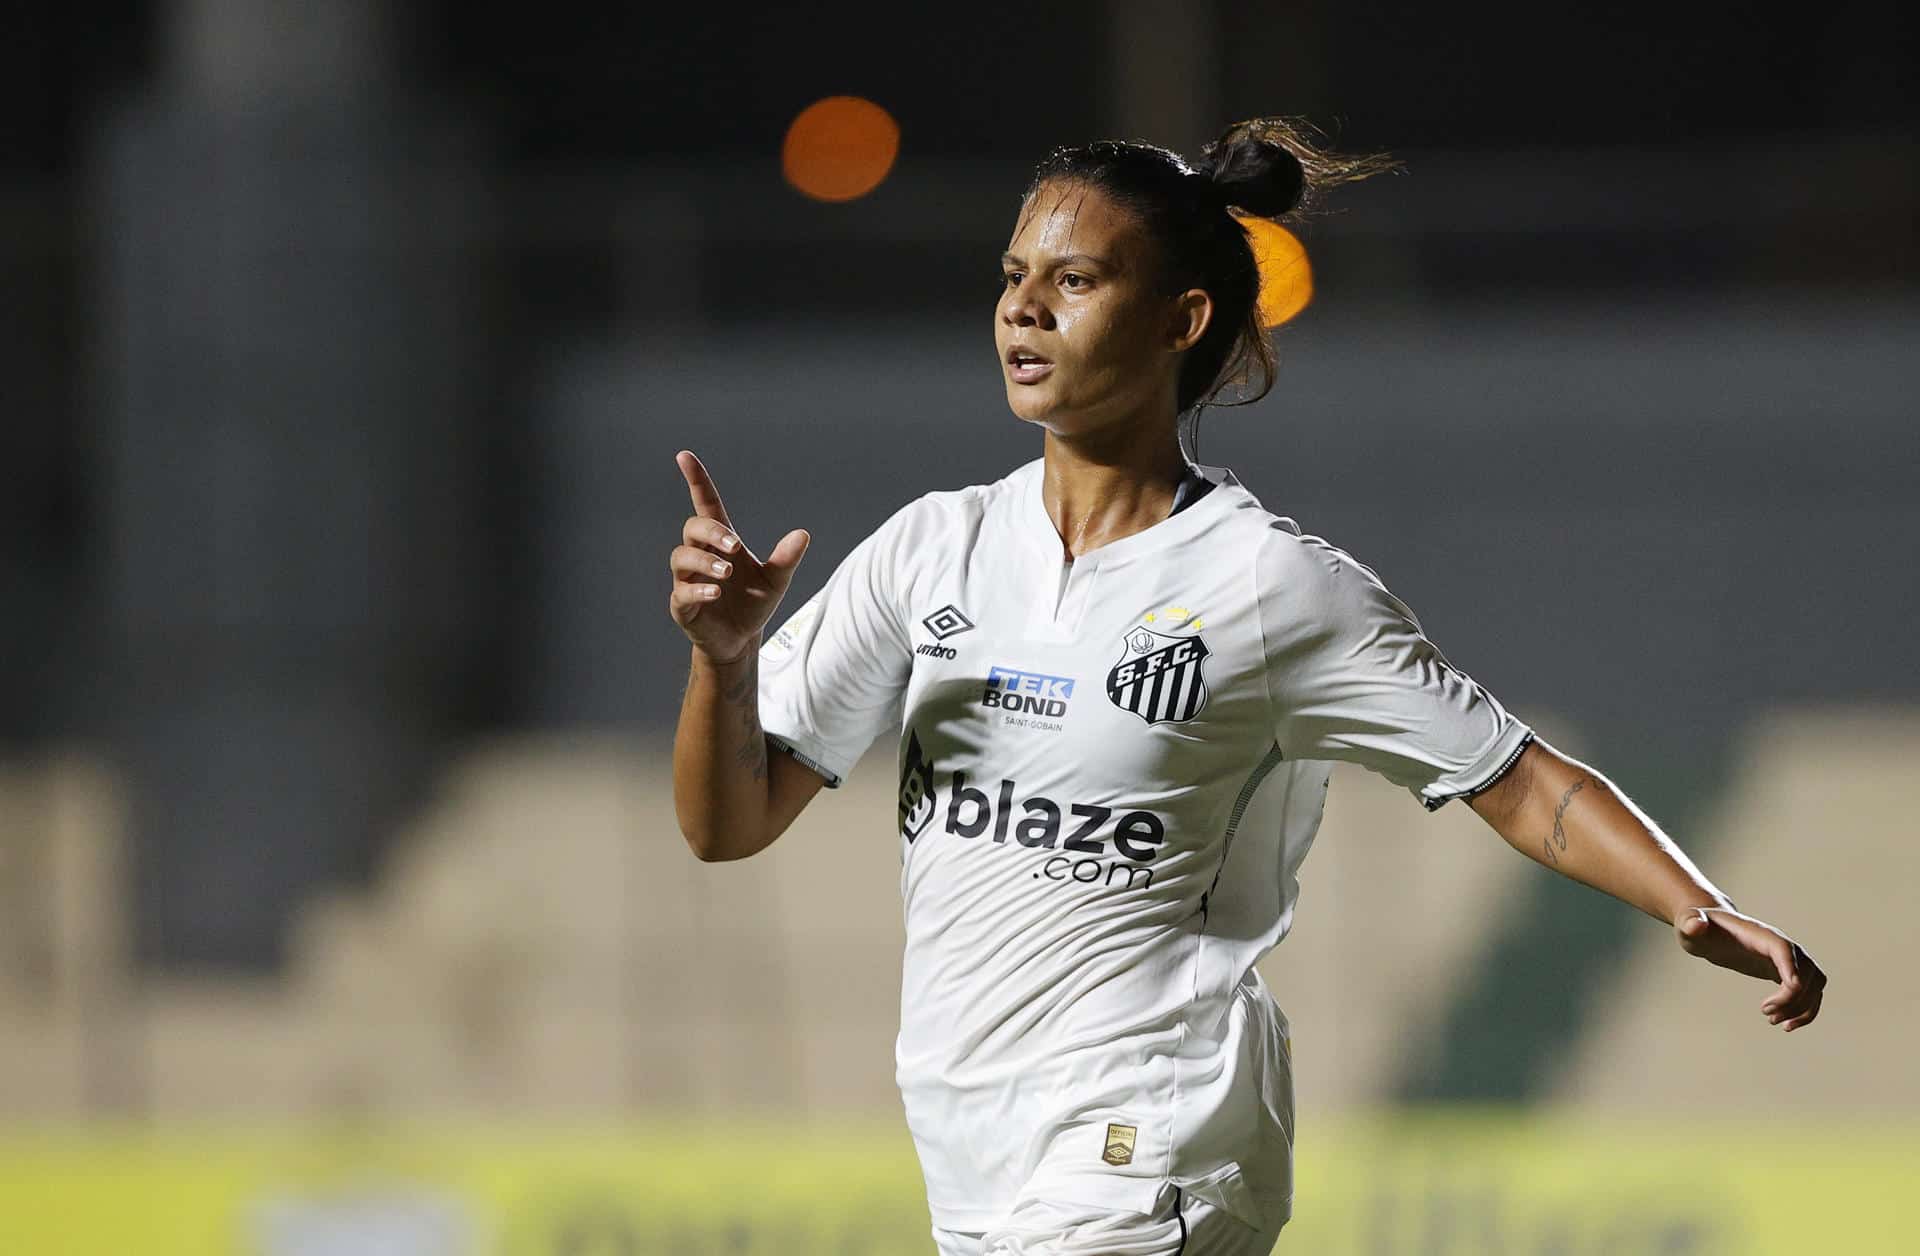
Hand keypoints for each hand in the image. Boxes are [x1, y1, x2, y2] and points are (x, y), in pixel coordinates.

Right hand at [668, 450, 810, 664]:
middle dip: (712, 532)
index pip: (706, 504)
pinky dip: (698, 589)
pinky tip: (715, 593)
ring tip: (727, 572)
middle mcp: (701, 556)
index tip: (685, 456)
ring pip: (681, 556)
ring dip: (705, 561)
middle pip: (693, 527)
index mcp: (722, 543)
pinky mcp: (683, 604)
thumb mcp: (776, 581)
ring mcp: (688, 579)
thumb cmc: (754, 604)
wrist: (741, 640)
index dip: (696, 481)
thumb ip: (786, 559)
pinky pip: (682, 591)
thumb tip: (802, 534)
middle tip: (734, 546)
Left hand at [1675, 907, 1826, 1031]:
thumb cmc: (1697, 925)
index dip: (1791, 966)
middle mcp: (1779, 945)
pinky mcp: (1783, 972)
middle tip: (1765, 1012)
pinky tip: (1785, 1024)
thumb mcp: (1688, 924)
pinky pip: (1809, 992)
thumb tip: (1695, 925)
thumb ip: (1691, 923)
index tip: (1791, 988)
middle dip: (1792, 996)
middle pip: (1805, 970)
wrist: (1707, 928)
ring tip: (1774, 1022)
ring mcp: (1785, 959)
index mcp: (1759, 934)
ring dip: (1802, 1007)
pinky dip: (1804, 1010)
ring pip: (1814, 984)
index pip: (1783, 947)